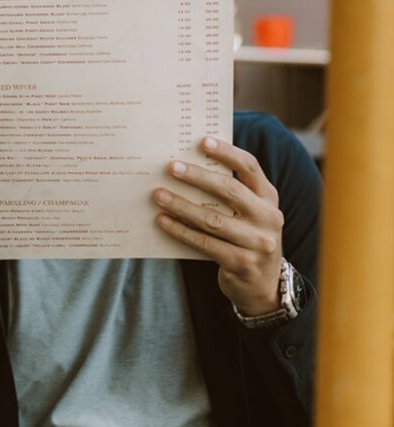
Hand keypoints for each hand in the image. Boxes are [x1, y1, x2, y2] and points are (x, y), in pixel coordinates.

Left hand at [152, 136, 283, 314]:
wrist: (263, 285)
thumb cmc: (246, 238)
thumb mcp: (249, 214)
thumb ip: (230, 194)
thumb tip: (187, 167)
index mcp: (268, 198)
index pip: (250, 168)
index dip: (227, 153)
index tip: (202, 141)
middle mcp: (268, 218)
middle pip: (229, 190)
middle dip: (197, 177)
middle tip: (170, 167)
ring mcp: (257, 242)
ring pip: (212, 219)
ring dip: (181, 205)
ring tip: (158, 195)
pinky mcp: (241, 263)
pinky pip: (205, 243)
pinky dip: (181, 231)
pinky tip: (163, 221)